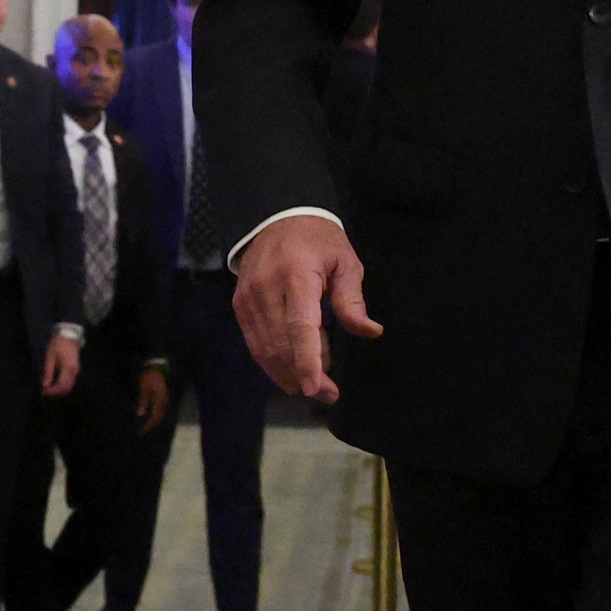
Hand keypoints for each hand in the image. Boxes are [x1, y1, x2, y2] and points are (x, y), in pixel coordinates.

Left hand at [40, 331, 81, 399]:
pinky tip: (55, 383)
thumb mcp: (50, 357)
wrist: (69, 335)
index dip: (52, 391)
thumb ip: (48, 372)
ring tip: (49, 388)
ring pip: (69, 386)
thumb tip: (45, 385)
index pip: (60, 386)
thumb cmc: (57, 345)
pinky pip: (70, 381)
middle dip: (56, 393)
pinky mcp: (75, 369)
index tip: (43, 392)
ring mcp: (76, 371)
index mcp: (67, 369)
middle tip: (45, 392)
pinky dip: (62, 385)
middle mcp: (74, 372)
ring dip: (59, 390)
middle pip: (66, 388)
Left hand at [133, 365, 172, 432]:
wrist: (158, 367)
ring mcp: (165, 399)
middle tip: (143, 431)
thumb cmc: (149, 377)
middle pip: (159, 417)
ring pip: (161, 414)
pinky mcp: (163, 397)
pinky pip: (160, 410)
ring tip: (146, 426)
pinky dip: (155, 415)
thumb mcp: (144, 388)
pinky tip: (150, 416)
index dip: (148, 425)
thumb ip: (143, 401)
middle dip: (151, 425)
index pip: (155, 417)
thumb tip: (140, 414)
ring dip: (154, 421)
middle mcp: (164, 402)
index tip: (141, 430)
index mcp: (159, 400)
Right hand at [234, 212, 377, 402]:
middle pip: (283, 344)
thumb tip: (370, 332)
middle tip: (329, 394)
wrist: (276, 217)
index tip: (317, 388)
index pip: (300, 326)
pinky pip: (254, 343)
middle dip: (305, 374)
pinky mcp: (240, 306)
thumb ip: (352, 300)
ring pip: (266, 349)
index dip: (308, 360)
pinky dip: (272, 363)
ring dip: (288, 373)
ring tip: (314, 388)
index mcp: (297, 275)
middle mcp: (267, 289)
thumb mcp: (345, 262)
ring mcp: (248, 298)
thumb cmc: (318, 240)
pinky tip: (289, 374)